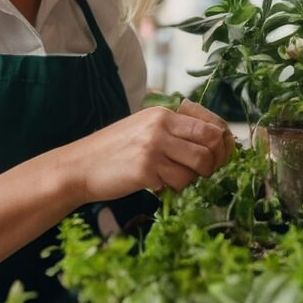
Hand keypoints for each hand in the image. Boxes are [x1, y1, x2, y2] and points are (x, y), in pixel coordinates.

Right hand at [55, 101, 233, 200]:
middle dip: (215, 162)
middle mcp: (160, 126)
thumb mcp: (144, 129)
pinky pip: (178, 183)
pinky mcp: (145, 170)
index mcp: (163, 113)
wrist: (78, 167)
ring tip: (174, 179)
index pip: (211, 124)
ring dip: (193, 178)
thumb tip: (214, 143)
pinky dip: (173, 188)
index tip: (220, 155)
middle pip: (211, 143)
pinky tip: (156, 184)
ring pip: (199, 166)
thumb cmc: (114, 151)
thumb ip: (174, 132)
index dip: (223, 142)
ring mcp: (153, 147)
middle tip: (204, 173)